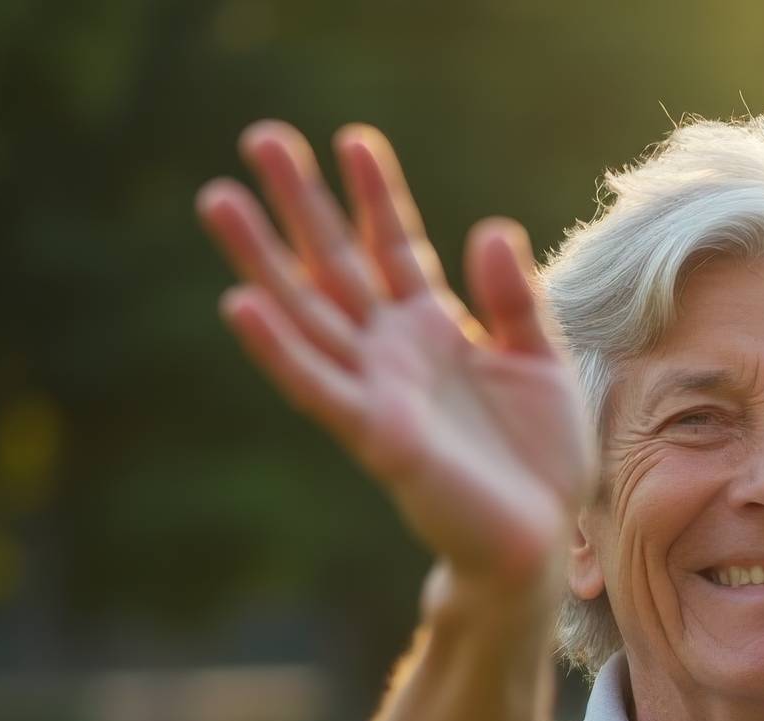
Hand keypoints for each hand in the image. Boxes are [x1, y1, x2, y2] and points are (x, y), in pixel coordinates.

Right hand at [196, 121, 597, 598]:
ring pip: (306, 311)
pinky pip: (316, 385)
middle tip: (260, 138)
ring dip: (261, 258)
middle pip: (336, 262)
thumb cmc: (541, 457)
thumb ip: (515, 299)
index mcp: (436, 326)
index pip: (394, 244)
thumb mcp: (544, 362)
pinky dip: (277, 348)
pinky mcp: (373, 434)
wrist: (539, 540)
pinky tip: (241, 303)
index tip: (352, 138)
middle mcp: (394, 349)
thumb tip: (491, 228)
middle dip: (301, 202)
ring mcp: (376, 388)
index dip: (375, 194)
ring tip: (219, 198)